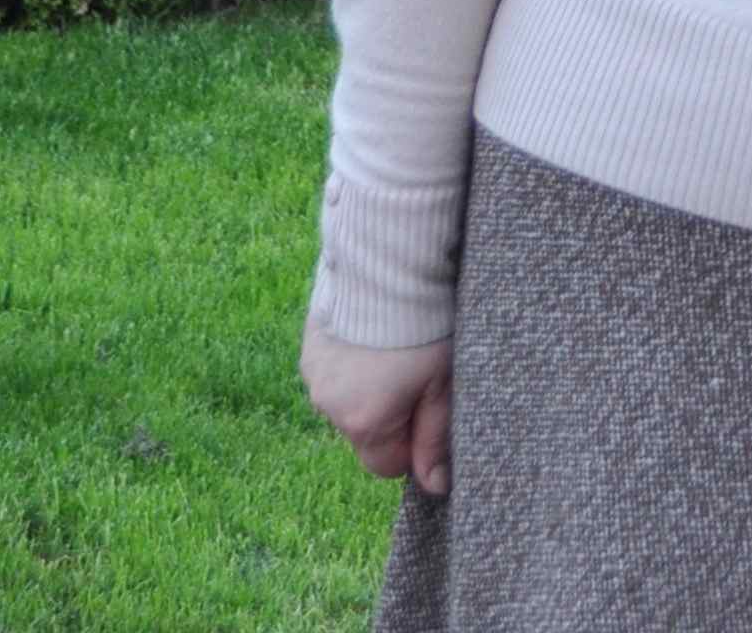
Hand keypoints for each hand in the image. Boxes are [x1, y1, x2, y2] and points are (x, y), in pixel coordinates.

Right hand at [301, 317, 454, 495]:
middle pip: (365, 433)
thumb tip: (434, 487)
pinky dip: (353, 362)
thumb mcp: (442, 385)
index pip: (386, 466)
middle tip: (419, 375)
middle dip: (390, 416)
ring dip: (369, 387)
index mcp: (363, 422)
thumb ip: (435, 438)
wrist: (390, 265)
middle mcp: (328, 405)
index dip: (412, 447)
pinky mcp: (309, 345)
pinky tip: (375, 334)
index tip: (429, 413)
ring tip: (398, 348)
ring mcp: (313, 373)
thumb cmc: (427, 328)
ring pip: (347, 400)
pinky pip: (333, 370)